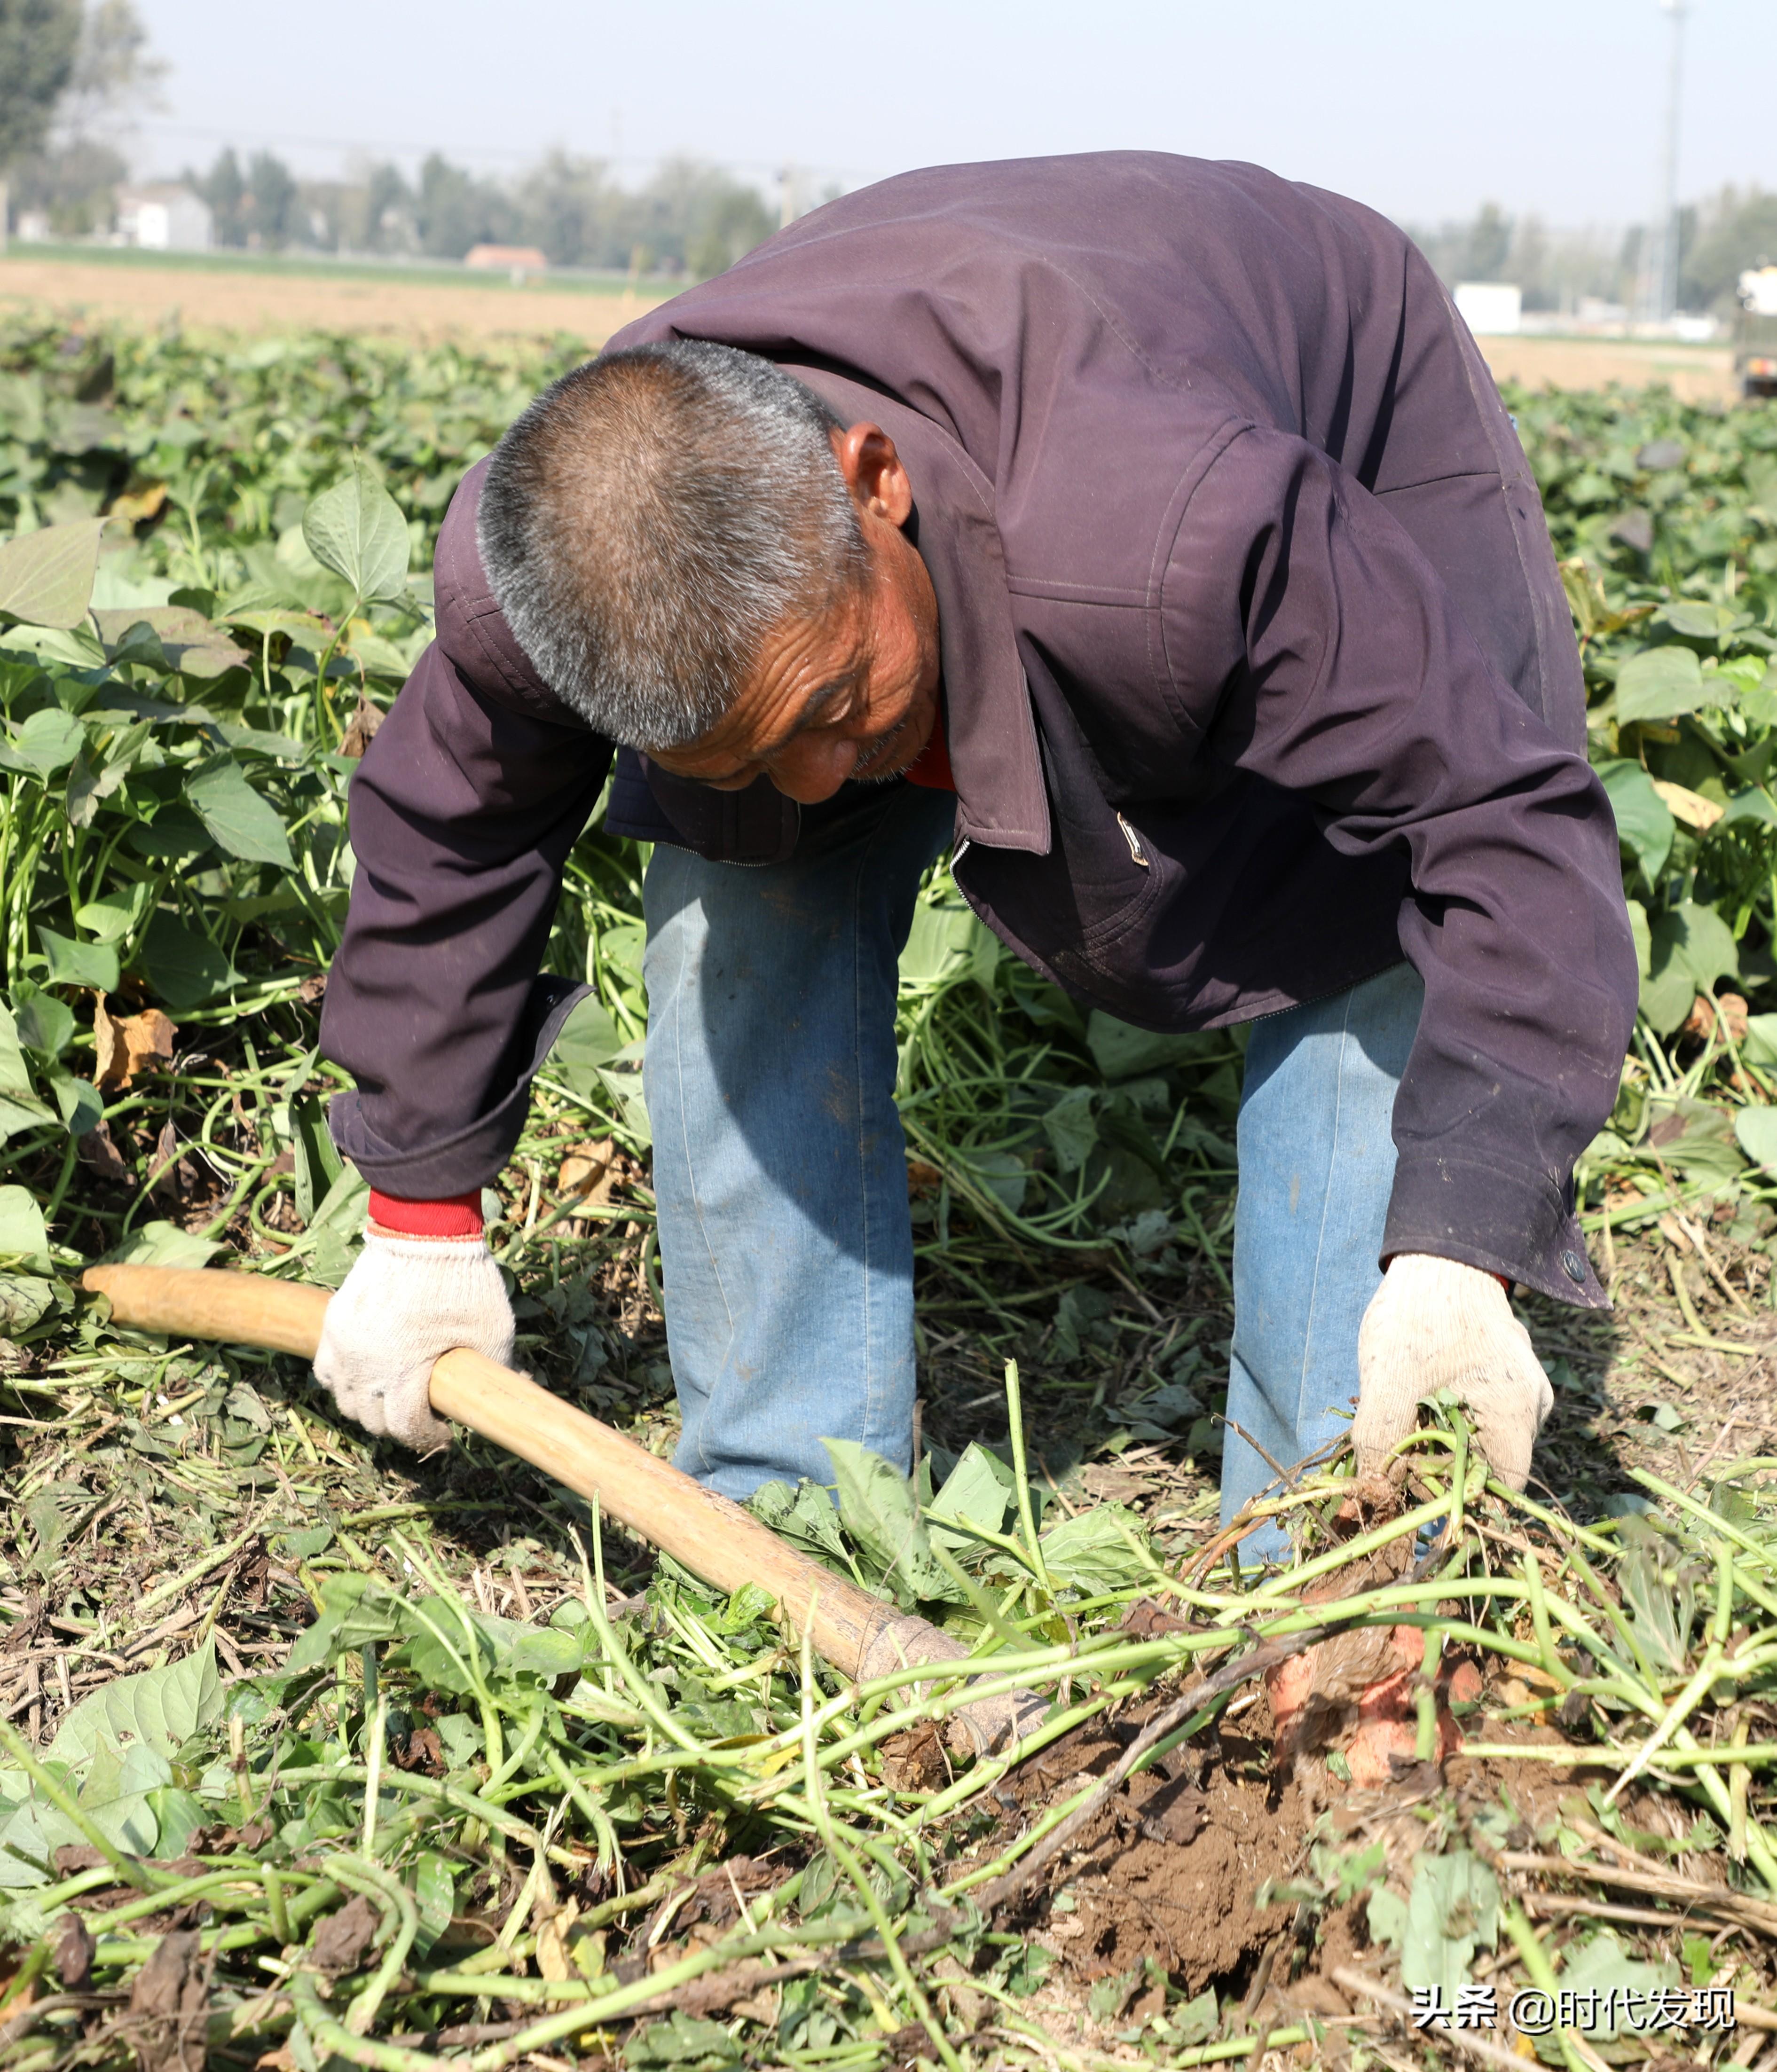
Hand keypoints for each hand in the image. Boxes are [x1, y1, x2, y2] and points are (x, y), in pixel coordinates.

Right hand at [314, 1228, 514, 1452]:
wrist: (424, 1229)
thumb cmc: (463, 1282)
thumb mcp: (493, 1329)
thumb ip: (497, 1367)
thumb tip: (518, 1391)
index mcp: (404, 1371)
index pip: (405, 1428)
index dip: (429, 1438)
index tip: (446, 1433)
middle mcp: (365, 1365)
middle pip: (371, 1419)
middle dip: (400, 1425)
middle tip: (423, 1415)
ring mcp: (343, 1343)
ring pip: (344, 1399)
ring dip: (368, 1408)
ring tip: (394, 1399)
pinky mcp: (333, 1322)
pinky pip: (326, 1368)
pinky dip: (343, 1381)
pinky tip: (366, 1376)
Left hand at [1353, 1252, 1551, 1488]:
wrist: (1439, 1253)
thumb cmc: (1415, 1314)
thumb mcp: (1386, 1384)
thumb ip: (1380, 1447)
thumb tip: (1370, 1503)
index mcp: (1515, 1412)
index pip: (1500, 1490)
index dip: (1455, 1503)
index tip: (1410, 1496)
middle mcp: (1532, 1405)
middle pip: (1489, 1467)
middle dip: (1440, 1470)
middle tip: (1395, 1457)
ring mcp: (1523, 1387)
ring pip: (1481, 1439)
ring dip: (1439, 1441)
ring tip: (1403, 1415)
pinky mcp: (1504, 1374)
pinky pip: (1479, 1411)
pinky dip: (1446, 1416)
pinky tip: (1417, 1395)